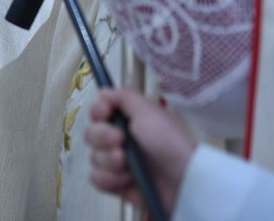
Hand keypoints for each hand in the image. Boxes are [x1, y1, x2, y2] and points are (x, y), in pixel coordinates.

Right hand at [84, 88, 194, 214]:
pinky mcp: (117, 184)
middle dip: (102, 137)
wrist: (183, 181)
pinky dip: (109, 179)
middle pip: (90, 134)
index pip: (97, 112)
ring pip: (93, 157)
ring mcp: (117, 163)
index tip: (105, 113)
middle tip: (120, 141)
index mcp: (127, 121)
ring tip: (126, 164)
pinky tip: (125, 179)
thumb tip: (104, 90)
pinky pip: (97, 179)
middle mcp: (119, 139)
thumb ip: (126, 97)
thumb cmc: (169, 143)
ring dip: (108, 160)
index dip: (97, 112)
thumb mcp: (150, 112)